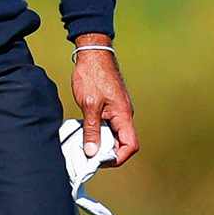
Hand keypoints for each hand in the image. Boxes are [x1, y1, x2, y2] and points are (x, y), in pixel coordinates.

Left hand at [72, 35, 137, 165]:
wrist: (93, 53)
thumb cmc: (92, 75)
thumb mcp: (89, 104)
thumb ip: (91, 130)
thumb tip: (92, 152)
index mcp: (123, 115)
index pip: (130, 145)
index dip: (117, 157)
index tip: (99, 161)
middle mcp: (124, 115)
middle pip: (122, 143)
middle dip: (107, 153)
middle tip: (88, 155)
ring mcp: (117, 111)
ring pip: (114, 135)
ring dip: (101, 143)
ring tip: (83, 146)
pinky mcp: (110, 107)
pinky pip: (107, 126)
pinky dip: (97, 133)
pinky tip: (84, 133)